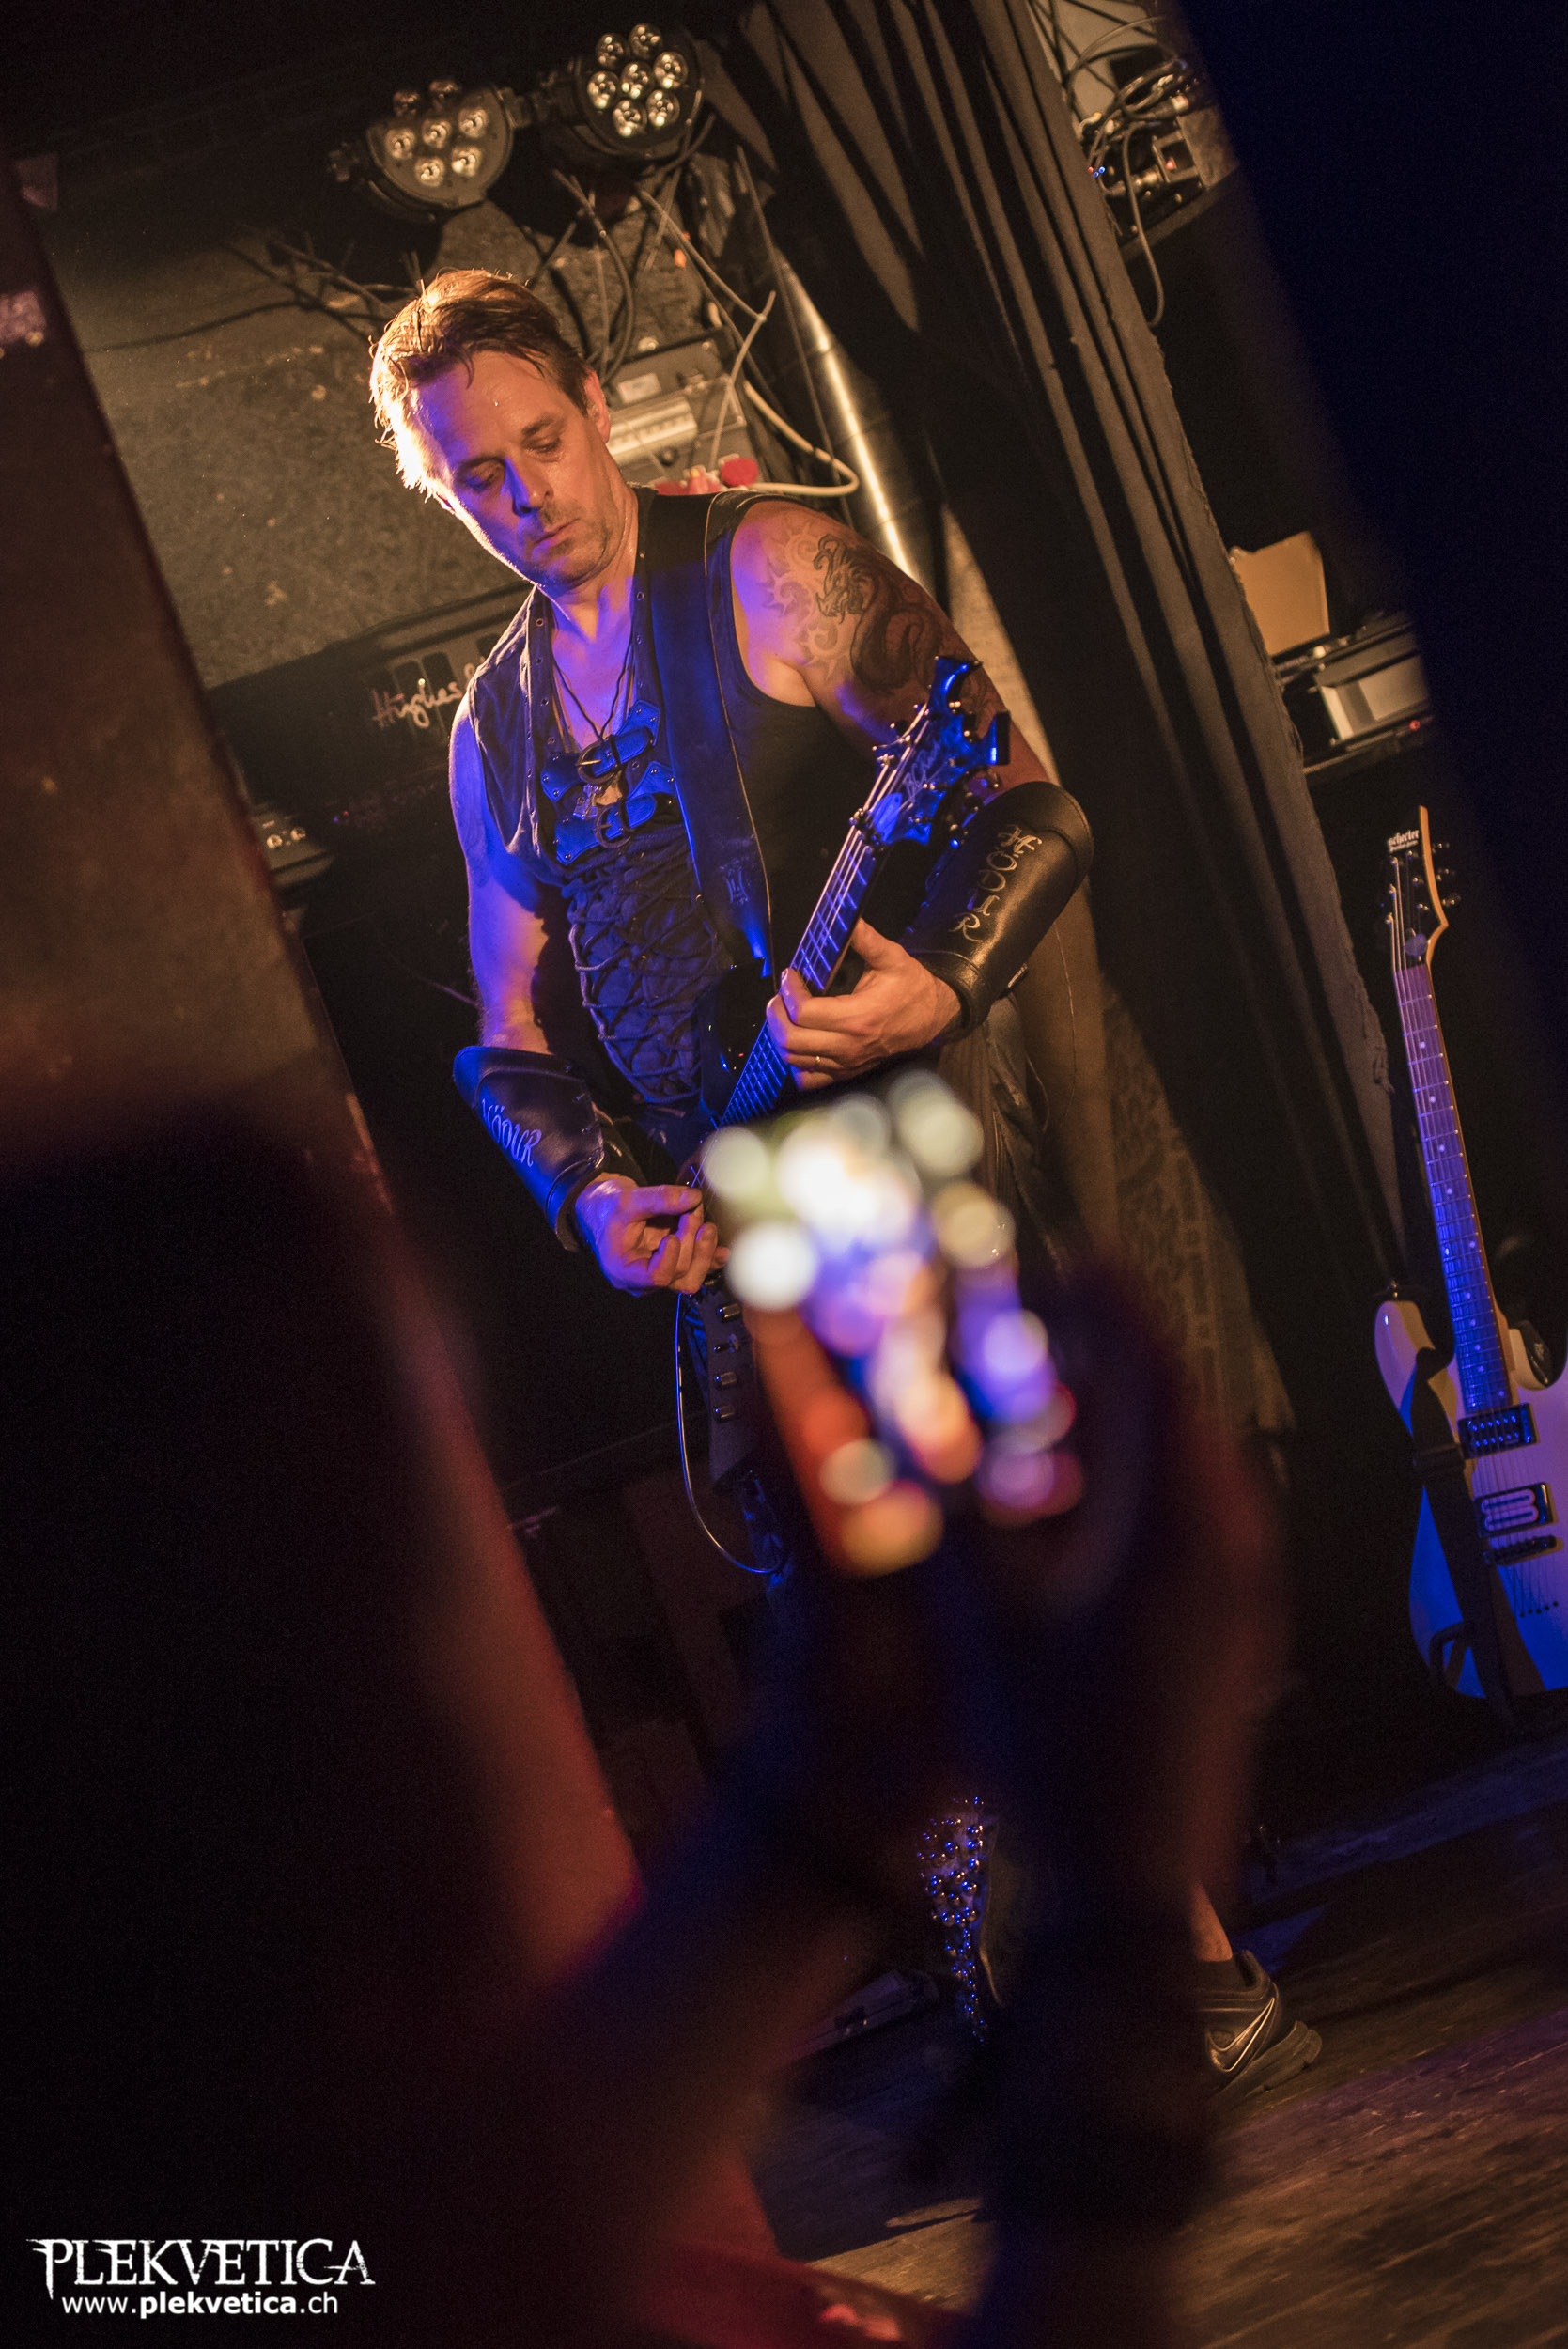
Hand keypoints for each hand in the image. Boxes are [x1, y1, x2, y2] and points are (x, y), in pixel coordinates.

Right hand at [574, 1177, 725, 1294]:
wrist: (606, 1209)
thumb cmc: (609, 1209)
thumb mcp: (628, 1199)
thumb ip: (660, 1198)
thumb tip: (693, 1197)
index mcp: (623, 1269)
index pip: (655, 1277)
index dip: (671, 1259)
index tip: (673, 1236)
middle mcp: (642, 1279)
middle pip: (678, 1274)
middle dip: (690, 1241)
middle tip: (693, 1212)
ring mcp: (659, 1275)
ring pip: (690, 1276)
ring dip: (703, 1252)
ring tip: (707, 1227)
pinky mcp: (672, 1267)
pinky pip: (695, 1270)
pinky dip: (709, 1258)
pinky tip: (722, 1249)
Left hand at [765, 920, 960, 1089]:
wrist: (932, 1016)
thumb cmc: (911, 987)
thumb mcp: (892, 958)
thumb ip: (866, 939)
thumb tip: (847, 919)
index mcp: (857, 1017)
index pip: (804, 1012)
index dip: (789, 991)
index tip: (791, 974)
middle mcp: (849, 1045)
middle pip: (791, 1040)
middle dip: (776, 1014)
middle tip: (779, 996)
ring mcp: (847, 1062)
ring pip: (794, 1059)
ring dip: (780, 1036)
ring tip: (783, 1014)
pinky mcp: (847, 1071)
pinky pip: (809, 1078)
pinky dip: (795, 1062)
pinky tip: (797, 1041)